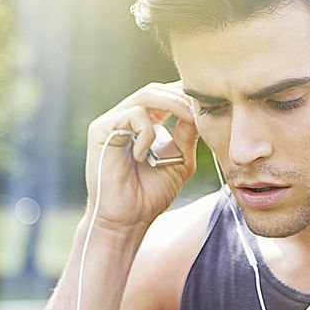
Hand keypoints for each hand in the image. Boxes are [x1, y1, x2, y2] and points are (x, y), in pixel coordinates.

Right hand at [84, 81, 198, 231]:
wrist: (128, 220)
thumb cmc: (151, 194)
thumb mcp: (180, 161)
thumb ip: (188, 136)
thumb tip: (199, 111)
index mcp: (143, 124)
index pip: (164, 96)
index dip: (186, 97)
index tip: (208, 106)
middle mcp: (125, 119)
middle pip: (156, 89)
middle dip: (182, 98)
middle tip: (199, 114)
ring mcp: (112, 122)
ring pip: (146, 95)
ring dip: (173, 105)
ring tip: (186, 122)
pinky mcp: (101, 130)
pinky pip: (133, 115)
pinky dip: (148, 132)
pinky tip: (144, 156)